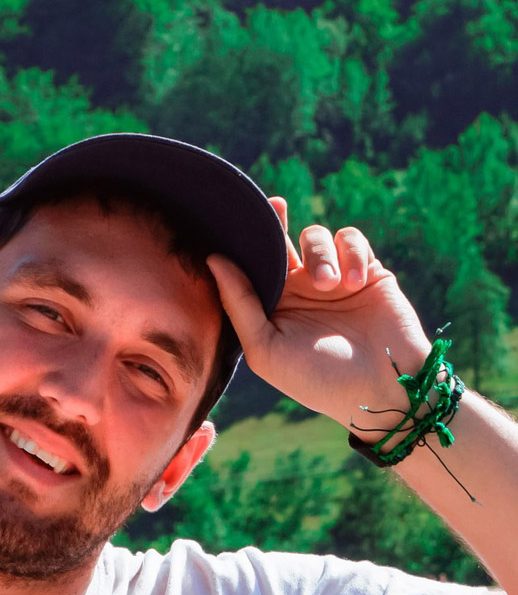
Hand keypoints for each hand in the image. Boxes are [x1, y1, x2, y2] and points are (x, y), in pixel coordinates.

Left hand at [206, 199, 431, 431]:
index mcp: (272, 306)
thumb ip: (239, 304)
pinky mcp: (367, 271)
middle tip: (276, 207)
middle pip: (282, 239)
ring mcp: (334, 278)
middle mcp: (300, 289)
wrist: (381, 388)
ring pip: (316, 236)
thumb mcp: (266, 349)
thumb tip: (213, 259)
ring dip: (321, 254)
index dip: (246, 240)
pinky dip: (351, 253)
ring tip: (331, 286)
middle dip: (277, 221)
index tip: (239, 218)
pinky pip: (352, 239)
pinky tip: (354, 282)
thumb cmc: (318, 379)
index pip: (253, 264)